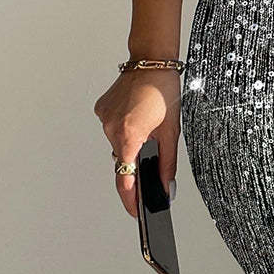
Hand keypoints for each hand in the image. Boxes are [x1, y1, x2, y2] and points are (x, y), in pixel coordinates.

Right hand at [93, 69, 181, 218]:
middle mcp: (111, 129)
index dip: (131, 200)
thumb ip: (167, 163)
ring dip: (131, 142)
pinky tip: (137, 114)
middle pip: (122, 160)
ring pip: (118, 143)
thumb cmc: (163, 90)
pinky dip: (125, 127)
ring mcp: (104, 119)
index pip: (125, 179)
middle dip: (137, 162)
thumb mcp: (172, 130)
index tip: (136, 213)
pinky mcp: (101, 110)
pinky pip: (112, 127)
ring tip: (148, 125)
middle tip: (153, 153)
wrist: (151, 60)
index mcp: (129, 135)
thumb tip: (166, 188)